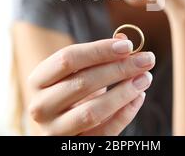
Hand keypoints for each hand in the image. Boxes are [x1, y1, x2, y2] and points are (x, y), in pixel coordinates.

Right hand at [27, 36, 154, 135]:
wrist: (58, 126)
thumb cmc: (69, 92)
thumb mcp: (77, 71)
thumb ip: (97, 54)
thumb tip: (123, 40)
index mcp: (38, 80)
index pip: (68, 59)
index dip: (99, 50)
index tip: (128, 46)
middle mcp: (41, 106)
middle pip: (83, 82)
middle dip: (119, 69)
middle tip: (147, 60)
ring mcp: (55, 130)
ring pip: (93, 111)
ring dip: (124, 92)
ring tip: (145, 78)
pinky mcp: (74, 146)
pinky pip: (105, 132)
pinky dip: (125, 114)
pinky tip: (139, 97)